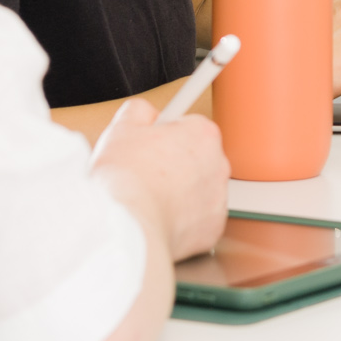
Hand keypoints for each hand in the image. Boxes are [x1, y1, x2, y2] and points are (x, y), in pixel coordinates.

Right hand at [89, 97, 228, 260]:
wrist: (129, 227)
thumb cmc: (126, 181)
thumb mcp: (121, 128)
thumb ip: (138, 111)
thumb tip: (143, 113)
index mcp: (203, 134)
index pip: (188, 125)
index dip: (165, 134)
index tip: (157, 140)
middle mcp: (219, 163)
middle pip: (195, 157)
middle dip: (173, 163)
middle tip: (144, 172)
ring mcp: (218, 198)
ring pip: (197, 189)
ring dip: (178, 192)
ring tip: (149, 197)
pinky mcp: (212, 228)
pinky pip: (197, 219)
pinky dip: (181, 220)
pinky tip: (158, 217)